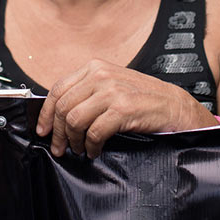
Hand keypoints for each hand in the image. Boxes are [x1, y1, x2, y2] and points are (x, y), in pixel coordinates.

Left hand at [36, 60, 216, 158]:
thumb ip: (88, 92)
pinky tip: (94, 151)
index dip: (46, 112)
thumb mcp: (112, 86)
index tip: (43, 129)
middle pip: (64, 106)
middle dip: (58, 132)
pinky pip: (94, 132)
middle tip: (60, 148)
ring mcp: (112, 91)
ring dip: (73, 141)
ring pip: (75, 120)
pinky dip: (90, 146)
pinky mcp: (123, 109)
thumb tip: (59, 114)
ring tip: (79, 150)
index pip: (58, 88)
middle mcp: (101, 76)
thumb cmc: (144, 99)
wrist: (175, 107)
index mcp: (95, 68)